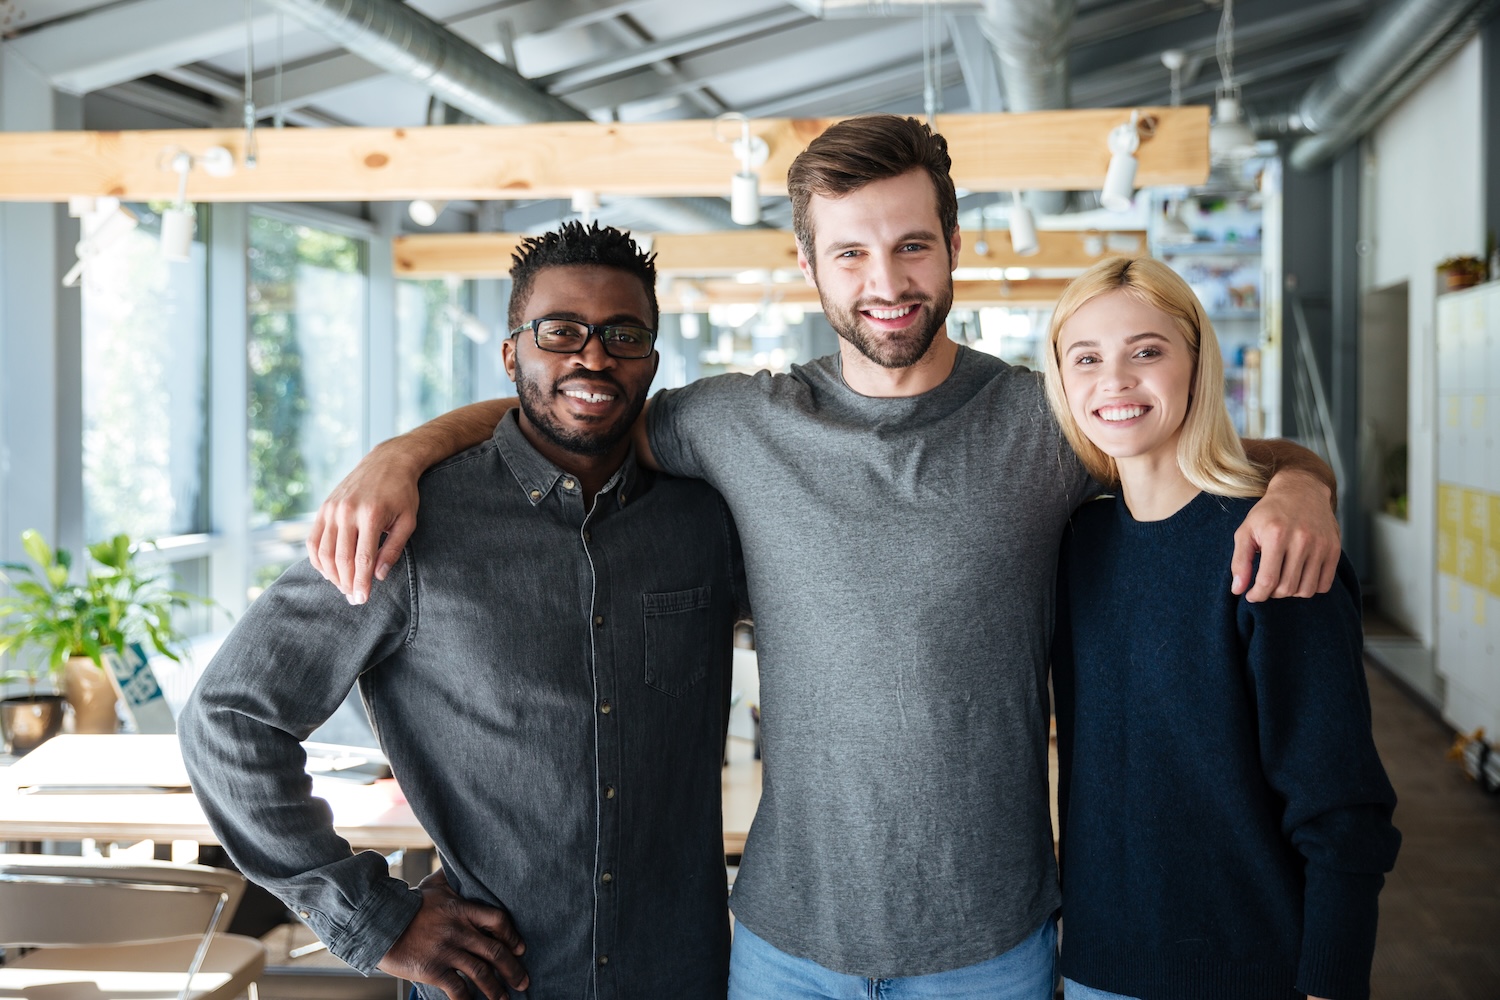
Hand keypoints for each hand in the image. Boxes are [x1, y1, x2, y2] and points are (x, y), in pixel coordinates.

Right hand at [307, 441, 422, 603]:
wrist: (387, 461)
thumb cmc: (403, 493)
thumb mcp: (408, 521)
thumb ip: (393, 549)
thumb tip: (378, 576)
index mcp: (372, 515)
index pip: (363, 558)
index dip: (362, 582)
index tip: (362, 599)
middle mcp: (348, 511)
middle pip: (341, 558)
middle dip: (346, 583)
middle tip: (353, 598)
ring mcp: (332, 508)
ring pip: (324, 551)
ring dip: (331, 574)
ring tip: (343, 586)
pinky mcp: (324, 507)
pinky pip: (313, 539)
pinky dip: (317, 559)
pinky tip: (328, 571)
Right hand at [376, 872, 527, 999]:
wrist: (379, 923)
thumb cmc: (409, 903)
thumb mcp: (434, 885)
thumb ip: (452, 878)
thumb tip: (462, 862)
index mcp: (462, 910)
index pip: (497, 921)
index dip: (512, 936)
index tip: (520, 949)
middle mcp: (458, 931)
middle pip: (495, 952)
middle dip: (513, 969)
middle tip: (523, 981)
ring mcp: (446, 951)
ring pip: (481, 973)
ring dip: (496, 989)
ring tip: (504, 998)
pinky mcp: (433, 970)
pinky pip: (457, 989)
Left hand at [1231, 470, 1340, 601]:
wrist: (1301, 491)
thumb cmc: (1269, 513)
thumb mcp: (1246, 531)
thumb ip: (1240, 562)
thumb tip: (1238, 590)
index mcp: (1276, 535)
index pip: (1268, 580)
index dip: (1257, 595)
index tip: (1251, 596)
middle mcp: (1301, 540)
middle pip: (1287, 588)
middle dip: (1272, 594)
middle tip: (1267, 585)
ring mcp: (1321, 545)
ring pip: (1306, 590)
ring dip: (1291, 592)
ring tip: (1282, 580)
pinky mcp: (1334, 548)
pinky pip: (1324, 584)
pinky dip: (1310, 588)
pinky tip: (1299, 576)